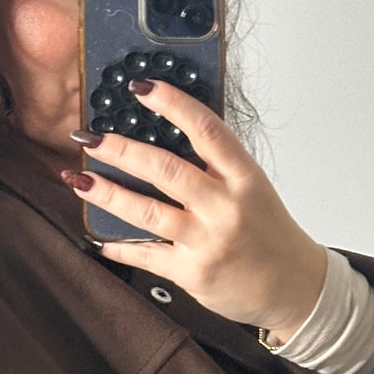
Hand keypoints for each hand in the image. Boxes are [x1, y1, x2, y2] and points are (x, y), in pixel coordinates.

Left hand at [58, 78, 327, 337]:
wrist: (294, 286)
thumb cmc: (268, 233)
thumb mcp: (252, 189)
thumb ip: (216, 166)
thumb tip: (167, 134)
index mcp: (244, 177)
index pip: (206, 130)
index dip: (172, 104)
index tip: (140, 87)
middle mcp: (226, 207)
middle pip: (166, 170)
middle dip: (121, 150)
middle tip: (89, 138)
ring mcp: (208, 242)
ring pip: (149, 213)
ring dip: (109, 194)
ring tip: (79, 179)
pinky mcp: (193, 273)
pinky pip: (147, 256)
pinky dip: (119, 247)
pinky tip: (97, 237)